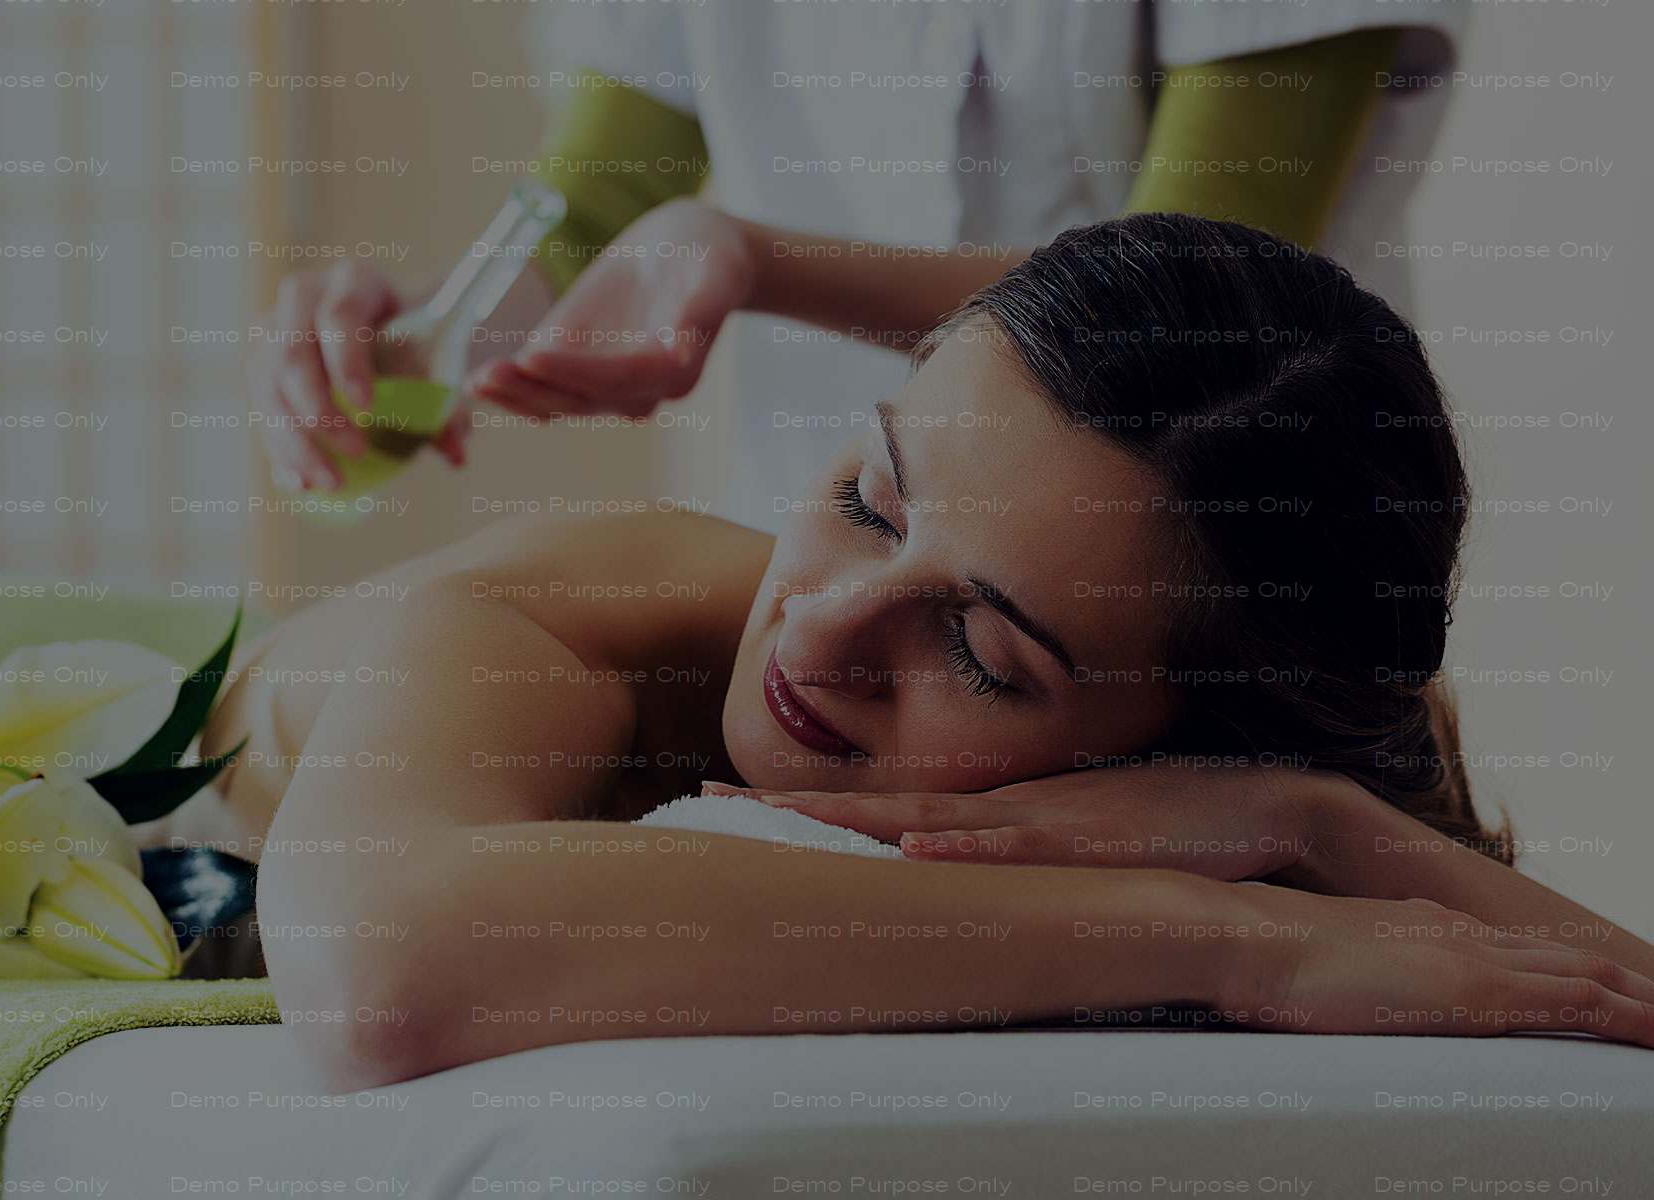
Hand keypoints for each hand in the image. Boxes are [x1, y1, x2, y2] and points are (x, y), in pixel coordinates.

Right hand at [248, 261, 467, 493]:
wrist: (397, 332)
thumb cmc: (424, 340)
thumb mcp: (444, 361)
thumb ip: (451, 402)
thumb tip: (455, 452)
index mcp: (355, 282)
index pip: (339, 316)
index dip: (347, 363)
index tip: (368, 408)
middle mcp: (304, 297)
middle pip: (292, 353)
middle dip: (318, 411)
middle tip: (356, 453)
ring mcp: (274, 328)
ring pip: (266, 385)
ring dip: (294, 441)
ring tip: (332, 482)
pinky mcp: (261, 364)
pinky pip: (259, 408)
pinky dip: (279, 449)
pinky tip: (300, 483)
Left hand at [466, 199, 754, 418]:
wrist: (693, 249)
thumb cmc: (711, 257)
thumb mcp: (714, 274)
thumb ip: (697, 315)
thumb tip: (679, 352)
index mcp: (672, 372)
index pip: (618, 378)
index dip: (575, 370)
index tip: (535, 356)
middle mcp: (636, 389)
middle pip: (579, 399)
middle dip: (532, 390)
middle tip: (487, 377)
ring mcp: (604, 381)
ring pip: (555, 400)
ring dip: (515, 394)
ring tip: (475, 382)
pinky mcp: (578, 363)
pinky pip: (543, 386)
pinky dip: (513, 386)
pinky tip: (479, 381)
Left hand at [703, 765, 1348, 882]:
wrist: (1275, 811)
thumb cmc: (1177, 833)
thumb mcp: (1081, 848)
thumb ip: (1021, 864)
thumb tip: (953, 886)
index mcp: (998, 810)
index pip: (881, 810)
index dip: (802, 809)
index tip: (722, 801)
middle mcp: (1007, 808)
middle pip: (878, 808)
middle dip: (788, 809)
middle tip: (697, 798)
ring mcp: (1046, 821)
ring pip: (929, 822)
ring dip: (848, 822)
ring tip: (767, 821)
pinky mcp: (1095, 840)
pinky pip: (1022, 848)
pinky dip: (966, 850)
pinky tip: (914, 850)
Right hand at [1211, 885, 1653, 1047]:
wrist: (1251, 938)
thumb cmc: (1264, 957)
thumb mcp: (1314, 960)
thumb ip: (1346, 966)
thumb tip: (1339, 985)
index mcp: (1427, 928)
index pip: (1520, 951)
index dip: (1569, 972)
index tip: (1603, 991)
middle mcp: (1461, 936)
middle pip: (1569, 958)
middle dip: (1626, 985)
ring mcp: (1473, 960)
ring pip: (1590, 977)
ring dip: (1642, 1003)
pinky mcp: (1477, 993)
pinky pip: (1579, 1004)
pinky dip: (1629, 1019)